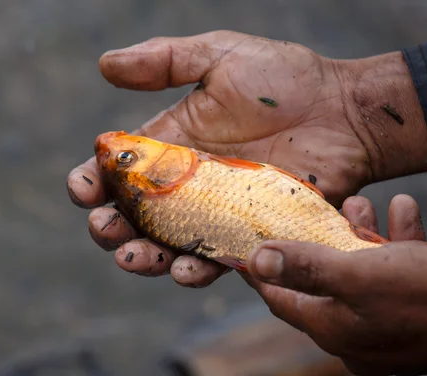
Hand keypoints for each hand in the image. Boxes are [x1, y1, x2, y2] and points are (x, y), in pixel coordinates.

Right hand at [67, 30, 426, 286]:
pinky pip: (221, 259)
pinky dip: (201, 270)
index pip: (118, 171)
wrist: (343, 111)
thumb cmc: (286, 79)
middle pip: (135, 218)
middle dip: (111, 229)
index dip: (92, 182)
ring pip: (171, 247)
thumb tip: (105, 65)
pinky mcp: (253, 232)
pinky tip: (189, 269)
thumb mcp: (221, 56)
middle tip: (105, 229)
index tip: (83, 187)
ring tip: (137, 257)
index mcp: (173, 145)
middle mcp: (189, 185)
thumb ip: (166, 61)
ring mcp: (221, 213)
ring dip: (147, 259)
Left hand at [242, 195, 426, 375]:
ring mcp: (387, 324)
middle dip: (321, 241)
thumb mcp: (360, 275)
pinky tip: (403, 210)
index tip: (252, 243)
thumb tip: (258, 261)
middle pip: (324, 281)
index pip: (282, 298)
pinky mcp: (415, 311)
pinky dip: (396, 243)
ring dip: (361, 237)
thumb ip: (307, 268)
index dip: (264, 270)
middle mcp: (356, 332)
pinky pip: (396, 274)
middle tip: (320, 210)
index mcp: (333, 328)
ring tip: (364, 206)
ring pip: (362, 273)